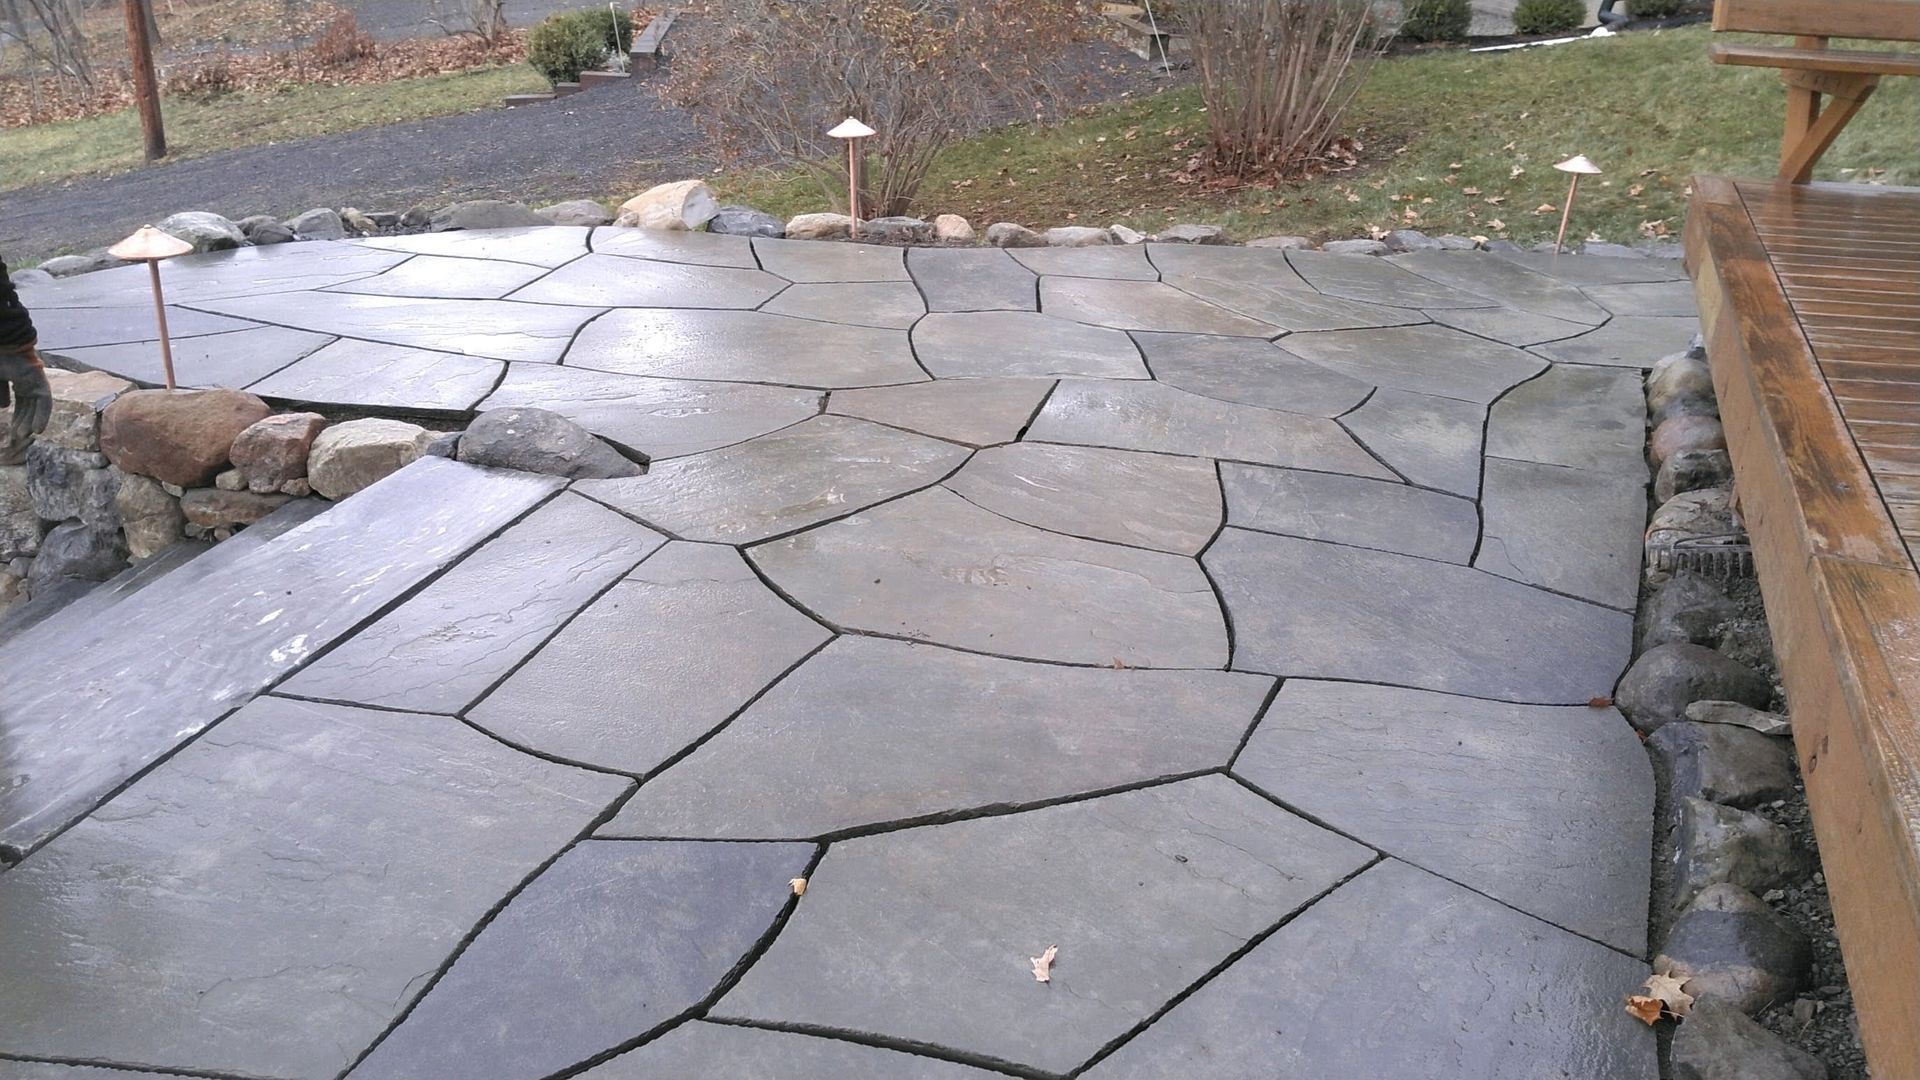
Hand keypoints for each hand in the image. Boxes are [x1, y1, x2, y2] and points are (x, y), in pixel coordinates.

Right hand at [0, 342, 50, 465]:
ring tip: (26, 436)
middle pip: (29, 407)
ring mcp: (35, 382)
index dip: (17, 417)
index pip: (20, 403)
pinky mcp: (41, 382)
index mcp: (17, 380)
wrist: (2, 344)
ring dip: (32, 422)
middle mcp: (28, 382)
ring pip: (37, 406)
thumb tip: (4, 407)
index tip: (13, 431)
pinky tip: (38, 430)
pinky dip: (42, 416)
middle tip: (19, 437)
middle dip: (24, 422)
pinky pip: (44, 402)